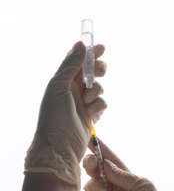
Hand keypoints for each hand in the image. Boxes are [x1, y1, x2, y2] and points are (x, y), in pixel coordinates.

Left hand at [24, 42, 106, 188]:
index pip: (77, 61)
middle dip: (98, 70)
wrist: (60, 146)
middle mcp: (72, 90)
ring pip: (99, 88)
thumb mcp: (58, 85)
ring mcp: (83, 103)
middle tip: (100, 71)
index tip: (101, 47)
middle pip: (91, 72)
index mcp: (62, 81)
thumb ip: (71, 65)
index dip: (89, 53)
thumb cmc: (54, 116)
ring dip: (96, 92)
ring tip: (88, 102)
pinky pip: (102, 104)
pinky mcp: (92, 115)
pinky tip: (92, 113)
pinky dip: (99, 106)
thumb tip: (81, 44)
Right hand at [79, 139, 173, 190]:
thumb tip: (104, 163)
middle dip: (91, 163)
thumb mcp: (142, 186)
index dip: (101, 148)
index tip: (91, 136)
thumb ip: (121, 174)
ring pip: (87, 183)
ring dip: (95, 187)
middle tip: (95, 167)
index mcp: (126, 178)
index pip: (110, 160)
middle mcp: (113, 187)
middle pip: (94, 168)